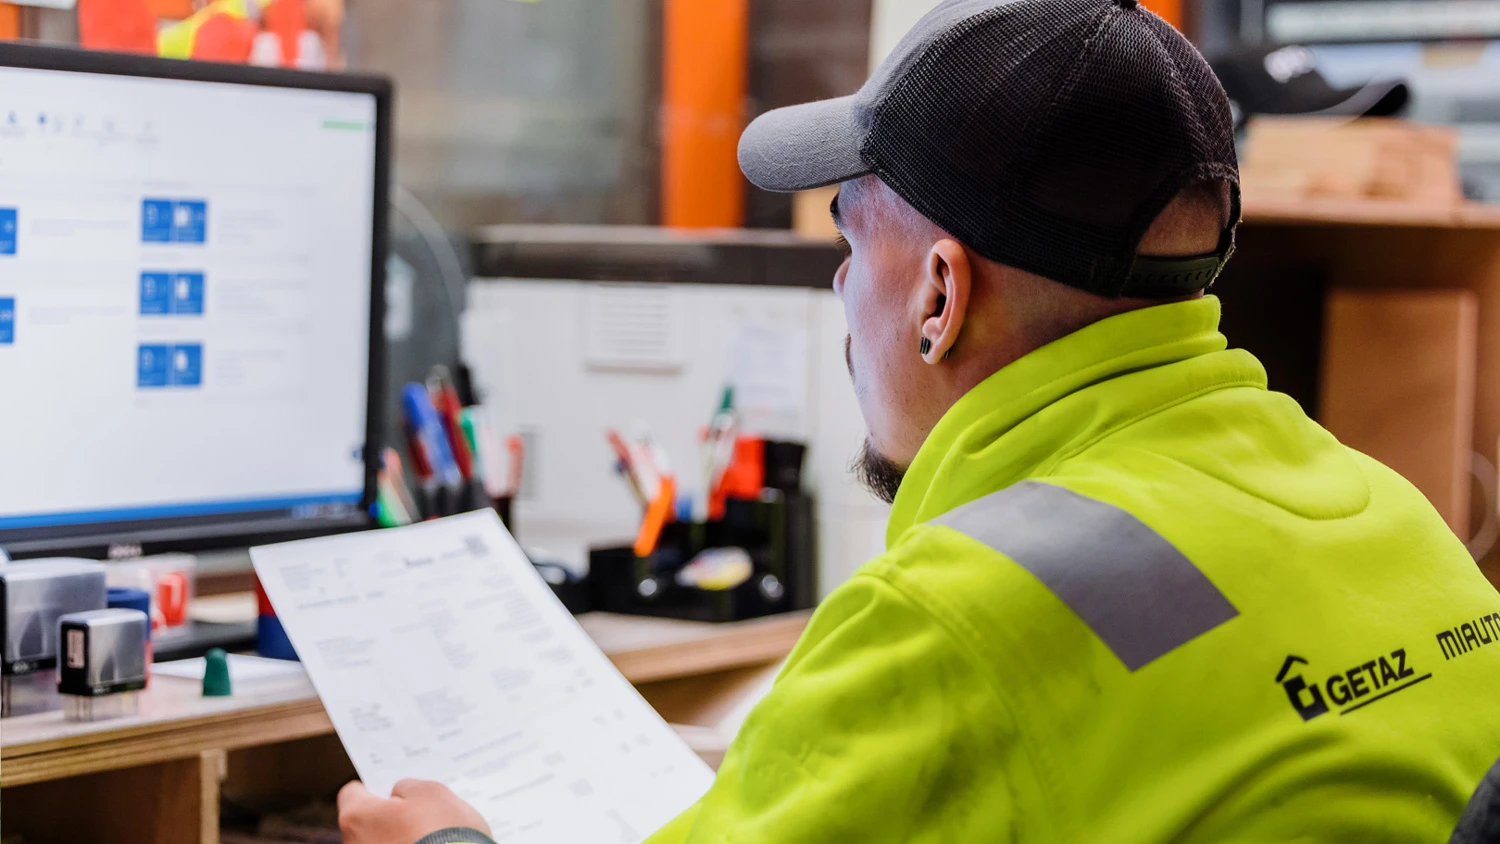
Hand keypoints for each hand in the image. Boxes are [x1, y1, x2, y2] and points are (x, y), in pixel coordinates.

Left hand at [338, 779, 491, 843]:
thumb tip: (400, 795)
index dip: (372, 788)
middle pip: (366, 822)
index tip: (387, 790)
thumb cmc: (439, 833)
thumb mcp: (430, 792)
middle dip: (388, 816)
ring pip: (379, 843)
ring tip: (429, 837)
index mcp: (357, 816)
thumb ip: (407, 786)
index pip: (352, 793)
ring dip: (397, 838)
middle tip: (417, 813)